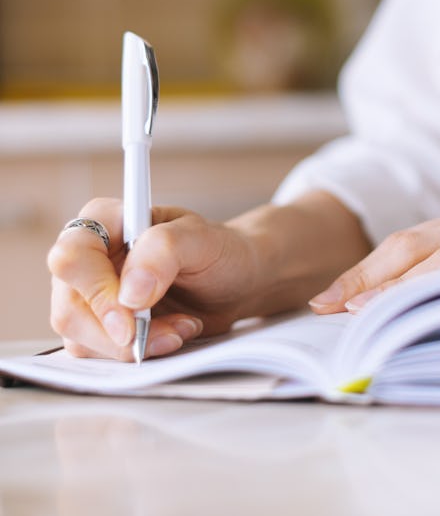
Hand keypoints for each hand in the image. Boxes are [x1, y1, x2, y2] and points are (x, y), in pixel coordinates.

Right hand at [47, 198, 260, 360]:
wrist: (236, 280)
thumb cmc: (219, 251)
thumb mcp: (201, 239)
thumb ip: (164, 250)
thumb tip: (129, 292)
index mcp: (105, 221)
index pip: (72, 257)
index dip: (96, 292)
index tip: (132, 318)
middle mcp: (90, 257)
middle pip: (69, 307)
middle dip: (118, 331)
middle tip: (167, 334)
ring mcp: (91, 294)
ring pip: (80, 337)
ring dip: (134, 345)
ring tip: (180, 327)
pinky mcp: (102, 325)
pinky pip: (100, 353)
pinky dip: (138, 353)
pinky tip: (172, 335)